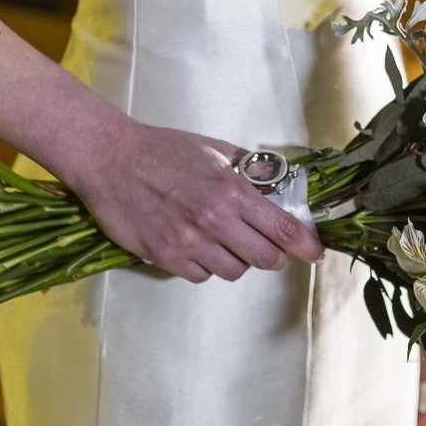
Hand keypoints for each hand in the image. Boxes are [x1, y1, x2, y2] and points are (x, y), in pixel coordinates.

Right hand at [69, 116, 323, 283]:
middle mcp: (215, 220)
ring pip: (234, 271)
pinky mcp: (166, 258)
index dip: (305, 245)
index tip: (314, 252)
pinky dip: (205, 266)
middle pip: (265, 258)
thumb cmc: (163, 149)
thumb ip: (248, 168)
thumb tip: (278, 181)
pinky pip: (201, 276)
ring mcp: (189, 243)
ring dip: (237, 260)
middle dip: (273, 255)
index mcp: (232, 189)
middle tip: (269, 248)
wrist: (110, 160)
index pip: (283, 227)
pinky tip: (197, 247)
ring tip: (225, 243)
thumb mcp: (213, 148)